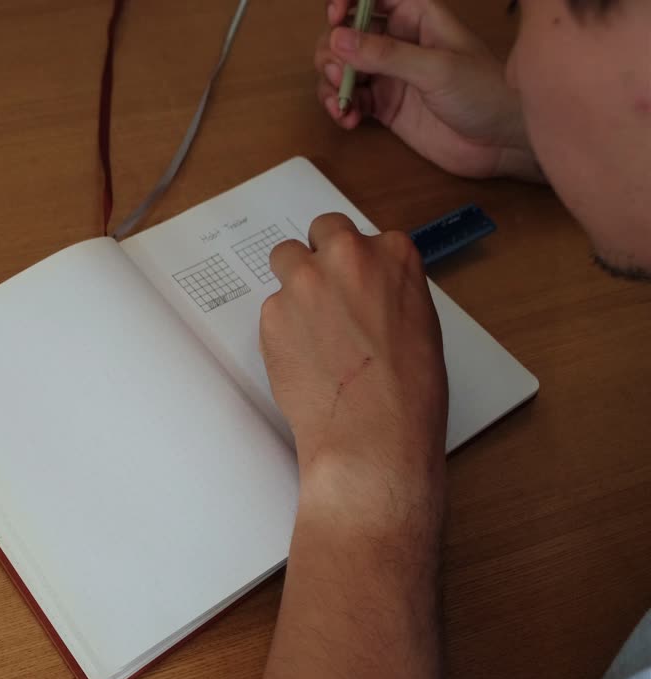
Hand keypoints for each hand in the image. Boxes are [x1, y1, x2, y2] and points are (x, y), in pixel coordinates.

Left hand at [260, 214, 446, 515]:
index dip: (356, 263)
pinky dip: (282, 326)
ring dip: (293, 282)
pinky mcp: (272, 311)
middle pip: (321, 231)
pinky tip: (301, 357)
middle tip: (326, 292)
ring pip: (285, 260)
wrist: (372, 433)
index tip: (355, 283)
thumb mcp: (421, 323)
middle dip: (321, 256)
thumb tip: (369, 291)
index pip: (364, 236)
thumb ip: (389, 290)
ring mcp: (305, 281)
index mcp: (394, 255)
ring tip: (308, 324)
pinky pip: (272, 307)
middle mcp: (347, 256)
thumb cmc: (409, 392)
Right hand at [316, 0, 542, 180]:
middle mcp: (398, 41)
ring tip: (341, 104)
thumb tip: (339, 39)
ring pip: (341, 67)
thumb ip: (385, 54)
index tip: (335, 20)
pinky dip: (341, 107)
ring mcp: (389, 74)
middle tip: (336, 74)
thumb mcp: (436, 68)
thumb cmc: (485, 93)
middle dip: (333, 52)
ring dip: (331, 84)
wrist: (501, 142)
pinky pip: (349, 98)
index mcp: (417, 16)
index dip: (346, 2)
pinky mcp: (384, 105)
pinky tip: (348, 119)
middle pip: (346, 33)